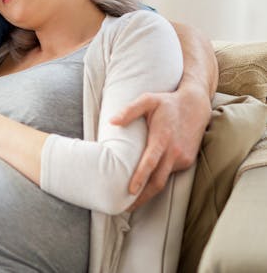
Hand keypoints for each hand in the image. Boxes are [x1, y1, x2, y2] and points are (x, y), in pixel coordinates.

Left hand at [111, 86, 210, 209]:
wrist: (196, 105)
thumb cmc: (167, 102)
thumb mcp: (147, 100)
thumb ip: (130, 110)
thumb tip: (112, 121)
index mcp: (162, 138)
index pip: (150, 163)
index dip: (140, 178)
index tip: (130, 192)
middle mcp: (174, 152)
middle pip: (157, 181)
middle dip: (142, 197)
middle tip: (125, 208)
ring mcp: (182, 158)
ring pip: (164, 179)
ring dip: (149, 191)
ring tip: (132, 201)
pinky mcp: (187, 161)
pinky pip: (170, 172)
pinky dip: (158, 179)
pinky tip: (147, 183)